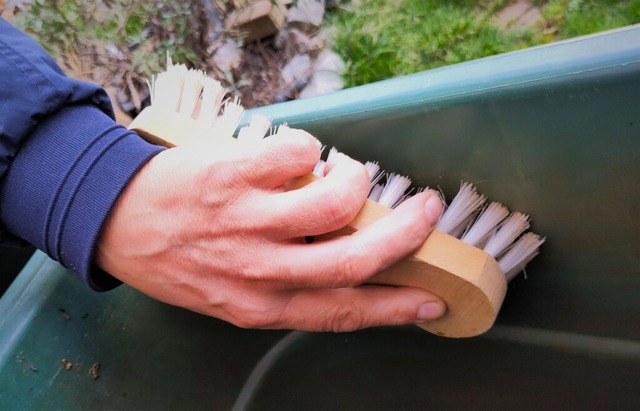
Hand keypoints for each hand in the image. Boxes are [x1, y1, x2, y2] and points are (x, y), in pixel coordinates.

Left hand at [96, 129, 444, 331]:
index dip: (397, 306)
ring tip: (349, 175)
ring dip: (356, 182)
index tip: (433, 296)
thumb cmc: (178, 261)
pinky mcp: (232, 174)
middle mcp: (259, 269)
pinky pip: (299, 153)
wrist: (115, 222)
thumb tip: (349, 259)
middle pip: (354, 258)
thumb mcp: (232, 295)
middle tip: (426, 209)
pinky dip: (312, 149)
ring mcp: (247, 219)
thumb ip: (286, 286)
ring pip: (333, 200)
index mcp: (262, 306)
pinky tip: (299, 156)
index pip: (344, 310)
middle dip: (406, 233)